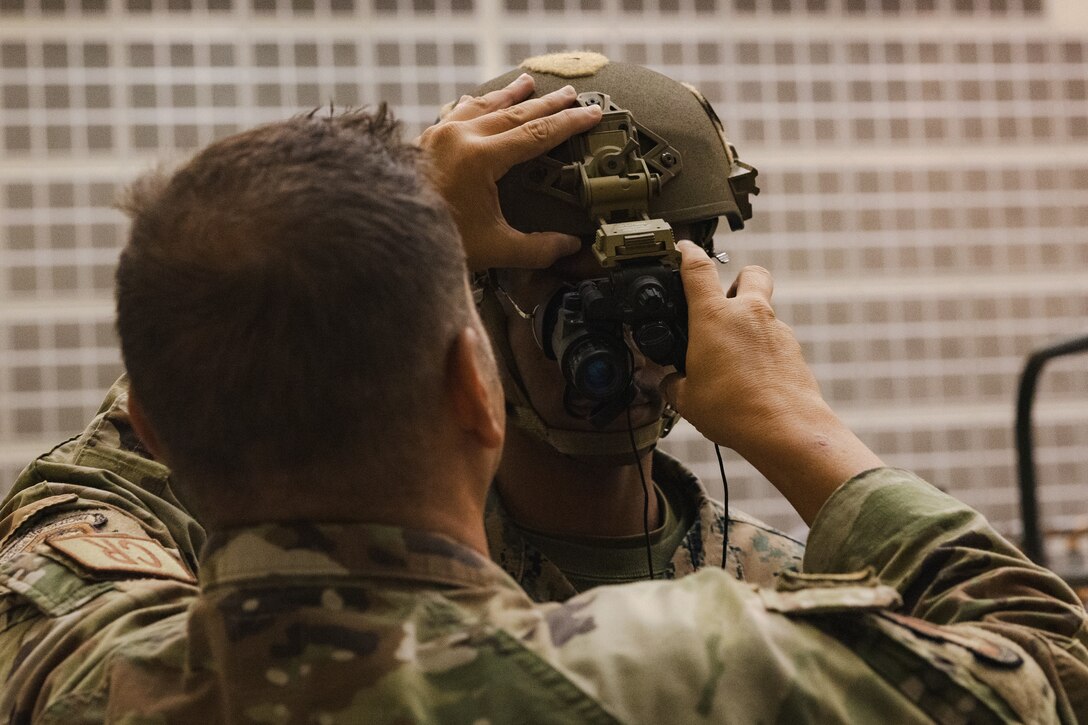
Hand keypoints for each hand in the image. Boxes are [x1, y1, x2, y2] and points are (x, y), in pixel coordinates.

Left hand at [417, 74, 602, 271]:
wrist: (386, 230)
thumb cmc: (439, 240)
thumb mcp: (495, 249)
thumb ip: (537, 248)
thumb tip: (570, 246)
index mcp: (480, 158)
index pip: (537, 135)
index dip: (568, 124)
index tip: (592, 113)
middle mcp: (460, 137)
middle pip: (515, 113)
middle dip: (547, 103)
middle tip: (572, 94)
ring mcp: (439, 134)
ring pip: (483, 105)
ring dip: (510, 94)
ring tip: (529, 82)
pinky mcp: (425, 140)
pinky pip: (455, 112)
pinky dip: (474, 104)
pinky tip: (477, 100)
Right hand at [662, 242, 822, 450]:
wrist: (785, 430)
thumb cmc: (735, 411)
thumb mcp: (686, 399)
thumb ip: (673, 383)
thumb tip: (668, 382)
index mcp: (714, 317)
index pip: (698, 268)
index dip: (687, 253)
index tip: (683, 249)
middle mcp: (749, 314)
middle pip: (750, 272)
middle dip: (738, 279)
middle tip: (724, 301)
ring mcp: (776, 330)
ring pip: (764, 309)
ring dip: (750, 322)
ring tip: (733, 355)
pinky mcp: (794, 350)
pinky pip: (775, 339)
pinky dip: (763, 349)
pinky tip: (752, 376)